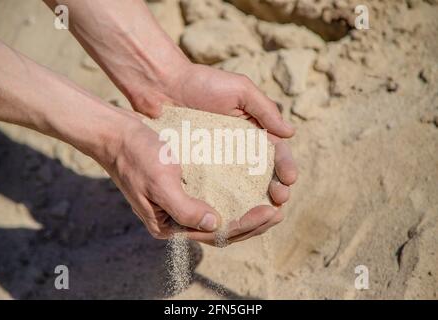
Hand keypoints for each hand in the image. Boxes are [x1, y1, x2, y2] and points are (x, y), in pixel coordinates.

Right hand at [101, 114, 287, 244]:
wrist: (117, 135)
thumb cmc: (136, 156)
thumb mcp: (159, 183)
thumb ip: (185, 209)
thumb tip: (215, 225)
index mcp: (169, 225)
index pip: (216, 234)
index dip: (246, 225)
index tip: (272, 211)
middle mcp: (176, 219)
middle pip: (221, 229)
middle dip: (252, 223)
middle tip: (279, 212)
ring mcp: (180, 204)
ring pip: (220, 215)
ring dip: (245, 211)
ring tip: (271, 203)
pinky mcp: (183, 188)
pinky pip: (214, 197)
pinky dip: (233, 196)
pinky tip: (249, 188)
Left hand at [129, 63, 297, 208]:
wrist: (163, 86)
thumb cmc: (203, 83)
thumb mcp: (240, 90)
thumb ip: (265, 110)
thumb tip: (290, 134)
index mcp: (254, 132)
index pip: (276, 154)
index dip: (286, 167)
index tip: (290, 179)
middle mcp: (240, 151)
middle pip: (264, 176)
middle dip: (276, 189)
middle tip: (280, 198)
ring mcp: (220, 163)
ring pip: (243, 188)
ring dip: (256, 201)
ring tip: (263, 211)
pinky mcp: (199, 170)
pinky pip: (215, 189)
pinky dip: (226, 202)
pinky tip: (233, 212)